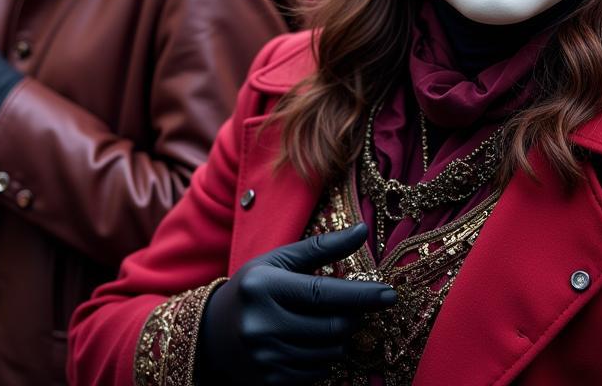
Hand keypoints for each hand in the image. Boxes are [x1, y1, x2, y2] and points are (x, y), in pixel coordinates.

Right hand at [197, 223, 395, 384]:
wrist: (212, 332)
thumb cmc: (254, 287)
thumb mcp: (280, 260)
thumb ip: (322, 247)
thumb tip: (362, 231)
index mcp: (265, 286)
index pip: (323, 293)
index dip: (360, 295)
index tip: (389, 294)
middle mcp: (262, 323)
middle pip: (332, 327)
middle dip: (351, 317)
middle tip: (350, 307)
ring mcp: (265, 356)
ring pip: (329, 352)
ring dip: (338, 338)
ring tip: (326, 322)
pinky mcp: (270, 380)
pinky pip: (317, 372)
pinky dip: (324, 357)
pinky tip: (310, 342)